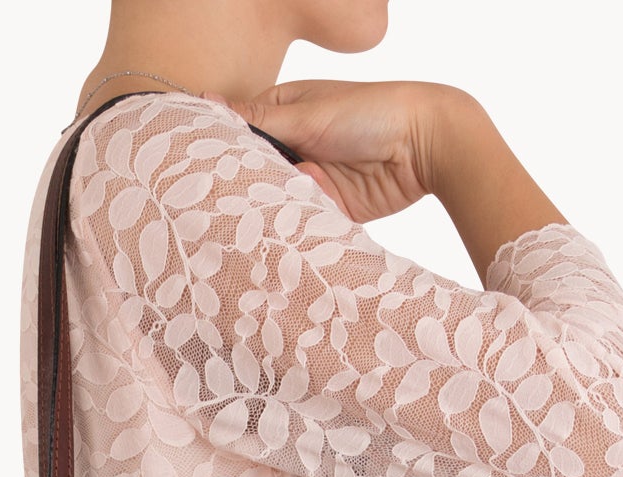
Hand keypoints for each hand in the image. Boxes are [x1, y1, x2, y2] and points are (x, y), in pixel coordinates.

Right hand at [203, 79, 475, 223]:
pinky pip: (302, 221)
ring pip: (277, 201)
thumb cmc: (370, 112)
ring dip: (270, 208)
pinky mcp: (329, 209)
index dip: (222, 151)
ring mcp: (312, 180)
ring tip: (249, 218)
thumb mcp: (307, 113)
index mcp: (285, 114)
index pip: (241, 134)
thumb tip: (206, 102)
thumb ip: (257, 119)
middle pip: (256, 173)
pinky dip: (294, 224)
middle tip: (217, 203)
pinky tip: (282, 228)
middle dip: (245, 186)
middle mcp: (295, 147)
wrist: (424, 145)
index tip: (198, 168)